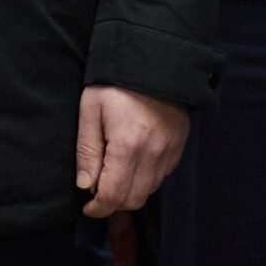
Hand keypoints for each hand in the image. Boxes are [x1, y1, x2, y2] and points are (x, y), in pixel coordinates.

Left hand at [76, 86, 189, 217]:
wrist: (153, 57)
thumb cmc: (115, 81)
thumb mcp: (90, 110)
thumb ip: (87, 151)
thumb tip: (85, 186)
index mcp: (128, 145)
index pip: (113, 195)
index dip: (98, 207)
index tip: (88, 207)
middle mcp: (154, 152)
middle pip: (134, 199)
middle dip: (113, 202)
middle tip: (98, 189)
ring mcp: (171, 149)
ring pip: (150, 189)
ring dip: (131, 189)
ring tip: (115, 173)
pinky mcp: (180, 143)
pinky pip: (163, 174)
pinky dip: (147, 176)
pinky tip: (134, 161)